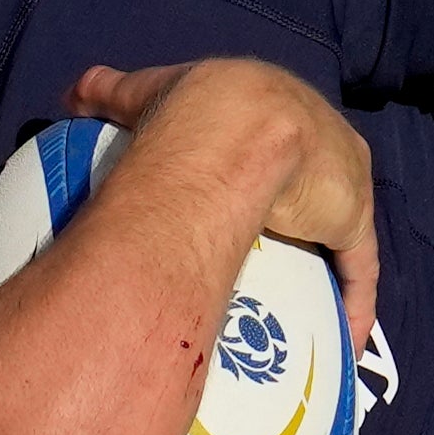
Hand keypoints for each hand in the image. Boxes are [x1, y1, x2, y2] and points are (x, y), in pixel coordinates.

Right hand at [70, 61, 380, 349]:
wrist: (234, 126)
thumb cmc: (188, 111)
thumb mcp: (144, 96)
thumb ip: (114, 94)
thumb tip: (74, 94)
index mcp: (276, 105)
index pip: (277, 143)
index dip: (264, 172)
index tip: (247, 201)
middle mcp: (321, 138)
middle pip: (314, 187)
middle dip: (302, 220)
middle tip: (275, 257)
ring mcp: (342, 181)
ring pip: (339, 231)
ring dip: (329, 266)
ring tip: (307, 306)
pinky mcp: (352, 220)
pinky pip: (359, 269)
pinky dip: (354, 304)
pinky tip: (346, 340)